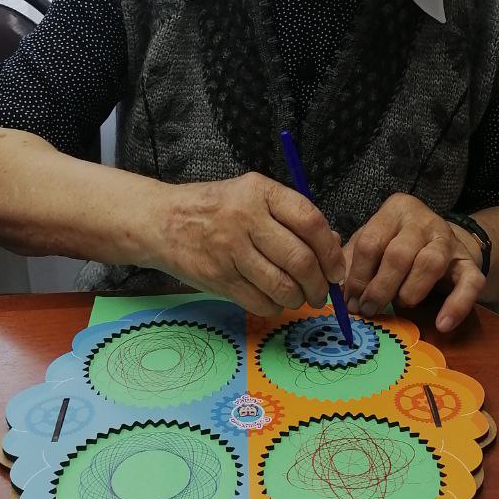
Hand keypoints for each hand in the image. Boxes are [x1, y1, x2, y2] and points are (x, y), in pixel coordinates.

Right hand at [152, 173, 344, 316]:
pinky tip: (274, 299)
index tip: (337, 269)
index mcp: (260, 191)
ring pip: (283, 286)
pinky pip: (260, 302)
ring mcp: (230, 250)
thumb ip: (292, 217)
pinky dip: (275, 307)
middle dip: (320, 284)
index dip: (330, 251)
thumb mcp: (253, 197)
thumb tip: (333, 245)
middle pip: (300, 259)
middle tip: (323, 293)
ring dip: (300, 299)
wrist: (161, 220)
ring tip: (300, 297)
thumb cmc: (217, 208)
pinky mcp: (218, 277)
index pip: (310, 221)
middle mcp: (245, 218)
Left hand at [343, 194, 485, 332]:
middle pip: (398, 253)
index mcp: (395, 211)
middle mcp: (423, 220)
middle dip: (380, 287)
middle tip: (369, 310)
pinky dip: (456, 305)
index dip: (357, 276)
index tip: (351, 302)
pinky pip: (470, 283)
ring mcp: (449, 240)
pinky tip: (442, 324)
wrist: (442, 243)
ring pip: (430, 263)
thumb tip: (334, 287)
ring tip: (400, 307)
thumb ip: (351, 261)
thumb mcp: (372, 245)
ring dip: (410, 291)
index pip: (370, 241)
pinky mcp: (469, 263)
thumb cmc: (397, 246)